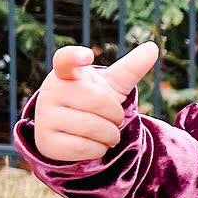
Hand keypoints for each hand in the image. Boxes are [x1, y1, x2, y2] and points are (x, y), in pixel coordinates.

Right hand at [32, 41, 158, 162]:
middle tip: (114, 119)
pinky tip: (95, 145)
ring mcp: (45, 116)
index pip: (65, 59)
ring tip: (107, 133)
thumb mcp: (112, 85)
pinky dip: (98, 150)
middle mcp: (51, 91)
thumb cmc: (93, 101)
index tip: (87, 55)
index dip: (75, 56)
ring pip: (92, 128)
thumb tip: (152, 47)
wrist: (70, 132)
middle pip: (98, 102)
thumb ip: (131, 68)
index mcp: (66, 73)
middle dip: (116, 115)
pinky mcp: (46, 140)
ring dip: (110, 135)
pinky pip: (83, 147)